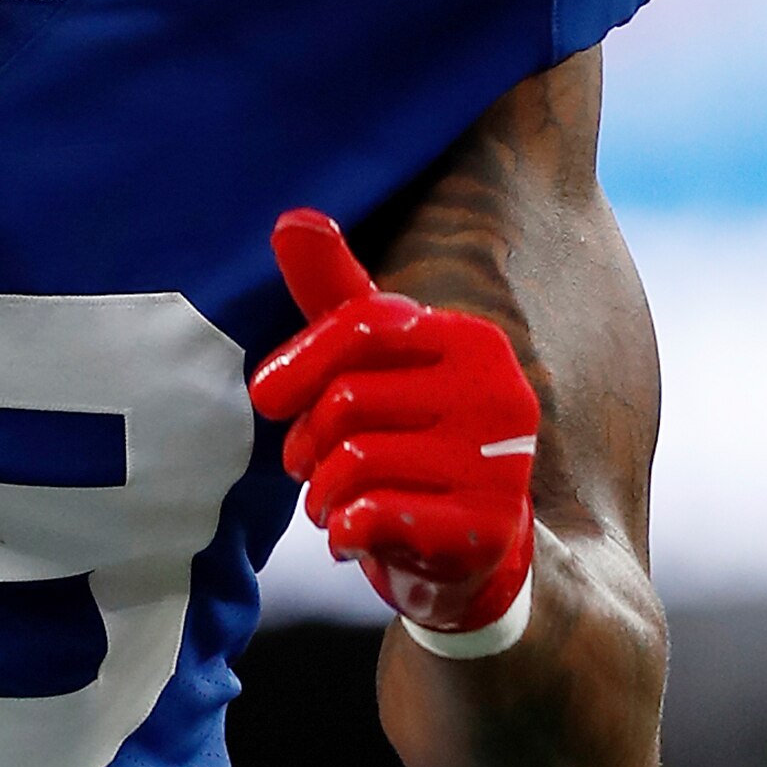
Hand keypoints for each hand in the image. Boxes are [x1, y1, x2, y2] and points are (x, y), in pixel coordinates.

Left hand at [247, 207, 540, 635]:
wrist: (472, 549)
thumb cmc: (411, 436)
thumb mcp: (376, 364)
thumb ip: (335, 294)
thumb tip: (291, 217)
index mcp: (470, 341)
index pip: (362, 325)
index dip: (297, 363)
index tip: (268, 399)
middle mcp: (497, 392)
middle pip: (346, 400)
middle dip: (306, 443)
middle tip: (311, 467)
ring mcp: (498, 462)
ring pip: (353, 462)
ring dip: (321, 494)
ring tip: (334, 504)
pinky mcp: (486, 525)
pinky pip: (374, 515)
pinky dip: (343, 531)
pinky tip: (353, 536)